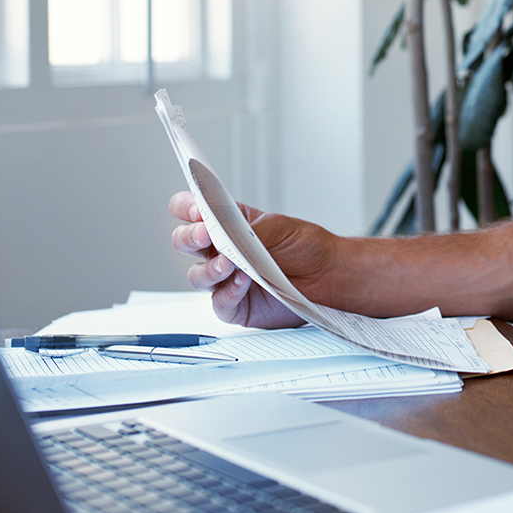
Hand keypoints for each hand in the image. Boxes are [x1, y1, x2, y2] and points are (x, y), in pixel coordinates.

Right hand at [168, 191, 332, 328]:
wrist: (328, 275)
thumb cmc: (305, 246)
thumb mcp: (278, 226)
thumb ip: (248, 229)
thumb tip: (227, 234)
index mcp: (226, 224)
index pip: (190, 210)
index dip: (186, 207)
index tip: (197, 208)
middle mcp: (220, 250)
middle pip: (184, 242)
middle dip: (190, 237)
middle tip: (206, 234)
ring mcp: (224, 279)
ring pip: (197, 275)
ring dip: (210, 268)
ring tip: (230, 263)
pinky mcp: (234, 304)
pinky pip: (219, 301)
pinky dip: (228, 291)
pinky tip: (243, 282)